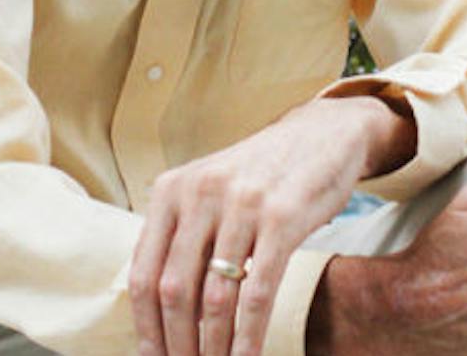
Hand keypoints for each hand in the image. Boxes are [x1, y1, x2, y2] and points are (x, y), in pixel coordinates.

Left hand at [129, 95, 412, 355]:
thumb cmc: (263, 172)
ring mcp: (242, 204)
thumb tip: (159, 308)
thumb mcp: (210, 188)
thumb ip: (183, 234)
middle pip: (173, 291)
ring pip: (215, 297)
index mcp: (172, 189)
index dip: (145, 326)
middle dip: (176, 344)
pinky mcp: (282, 218)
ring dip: (213, 346)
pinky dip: (249, 334)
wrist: (323, 133)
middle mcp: (201, 193)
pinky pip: (258, 291)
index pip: (143, 273)